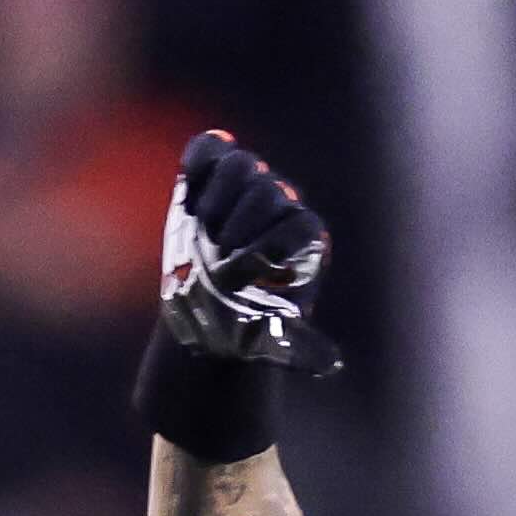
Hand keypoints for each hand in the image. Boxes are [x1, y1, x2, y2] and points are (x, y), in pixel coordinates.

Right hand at [159, 127, 342, 374]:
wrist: (208, 312)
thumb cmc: (245, 327)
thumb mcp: (272, 341)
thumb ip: (298, 347)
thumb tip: (330, 366)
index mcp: (304, 241)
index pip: (300, 224)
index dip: (272, 244)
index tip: (246, 272)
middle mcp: (280, 207)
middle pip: (268, 191)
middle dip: (241, 222)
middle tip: (220, 254)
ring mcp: (246, 189)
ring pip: (241, 164)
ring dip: (219, 194)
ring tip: (203, 227)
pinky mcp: (210, 179)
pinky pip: (209, 150)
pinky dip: (199, 157)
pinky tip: (185, 181)